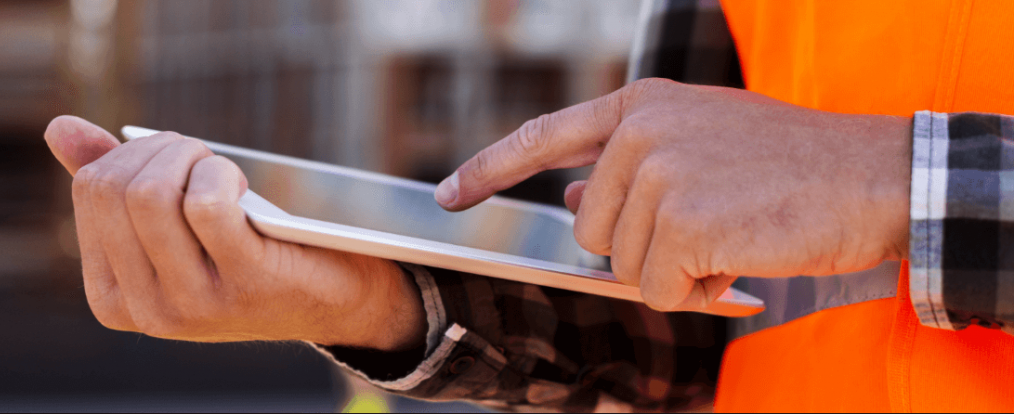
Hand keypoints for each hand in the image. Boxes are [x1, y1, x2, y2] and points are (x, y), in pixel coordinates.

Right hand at [43, 116, 425, 350]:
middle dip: (160, 148)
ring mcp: (191, 304)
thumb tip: (57, 128)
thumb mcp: (173, 224)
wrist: (329, 299)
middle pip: (116, 188)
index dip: (132, 153)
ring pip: (151, 194)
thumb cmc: (244, 251)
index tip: (171, 160)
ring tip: (219, 168)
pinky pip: (206, 203)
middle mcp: (144, 311)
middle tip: (200, 156)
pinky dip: (221, 174)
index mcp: (112, 297)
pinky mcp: (242, 285)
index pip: (90, 191)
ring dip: (191, 157)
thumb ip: (116, 183)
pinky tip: (241, 187)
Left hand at [434, 78, 911, 311]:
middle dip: (644, 247)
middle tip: (712, 229)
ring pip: (624, 266)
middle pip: (591, 229)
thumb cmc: (793, 167)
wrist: (876, 176)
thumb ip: (630, 166)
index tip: (448, 196)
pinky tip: (739, 261)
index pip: (544, 135)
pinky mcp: (684, 221)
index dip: (489, 170)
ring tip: (734, 237)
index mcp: (643, 106)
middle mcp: (641, 132)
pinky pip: (659, 290)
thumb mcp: (703, 145)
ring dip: (677, 272)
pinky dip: (698, 293)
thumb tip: (572, 195)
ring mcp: (660, 174)